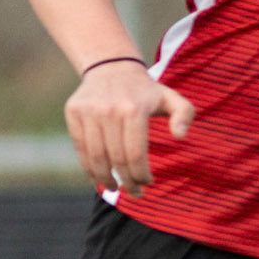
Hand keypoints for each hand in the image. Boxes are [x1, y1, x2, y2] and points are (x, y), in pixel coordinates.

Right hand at [65, 58, 193, 197]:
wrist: (111, 66)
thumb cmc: (145, 90)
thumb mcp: (171, 97)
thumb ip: (184, 114)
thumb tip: (180, 136)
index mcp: (134, 109)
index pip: (135, 154)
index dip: (141, 174)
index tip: (148, 183)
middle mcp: (109, 110)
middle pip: (116, 159)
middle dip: (127, 182)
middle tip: (135, 193)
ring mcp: (88, 111)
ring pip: (95, 157)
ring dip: (105, 179)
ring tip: (114, 188)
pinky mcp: (74, 112)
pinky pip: (80, 148)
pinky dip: (88, 167)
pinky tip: (98, 178)